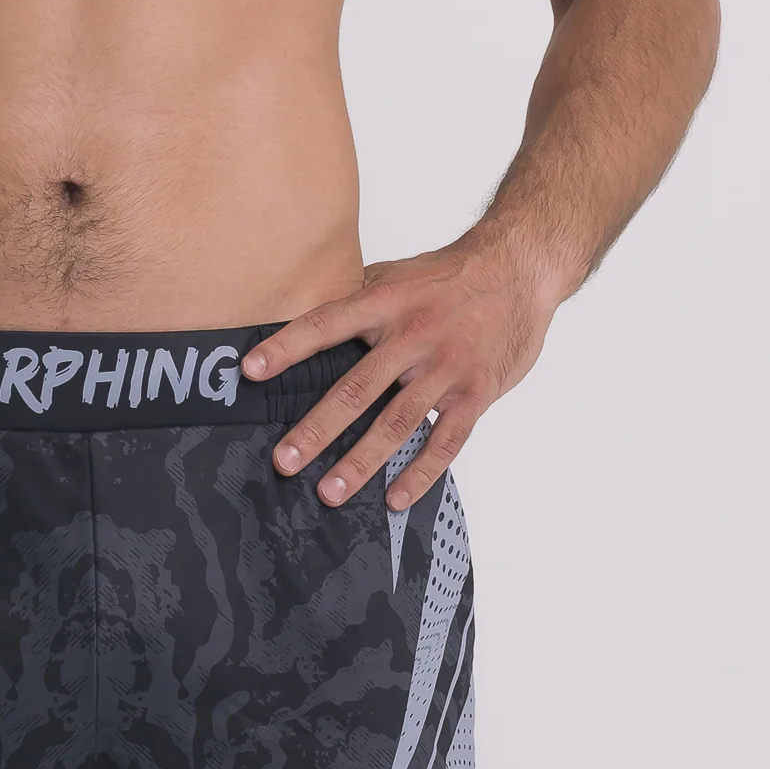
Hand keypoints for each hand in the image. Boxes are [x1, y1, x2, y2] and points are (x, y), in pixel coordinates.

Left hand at [242, 236, 560, 509]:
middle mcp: (412, 335)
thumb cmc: (449, 275)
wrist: (520, 270)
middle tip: (284, 461)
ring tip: (328, 493)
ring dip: (361, 462)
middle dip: (317, 429)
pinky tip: (393, 498)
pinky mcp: (476, 392)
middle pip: (357, 388)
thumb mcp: (396, 275)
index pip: (326, 324)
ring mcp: (446, 367)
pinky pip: (445, 441)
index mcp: (385, 302)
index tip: (250, 372)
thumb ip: (355, 299)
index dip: (286, 347)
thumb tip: (299, 317)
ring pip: (397, 423)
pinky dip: (419, 473)